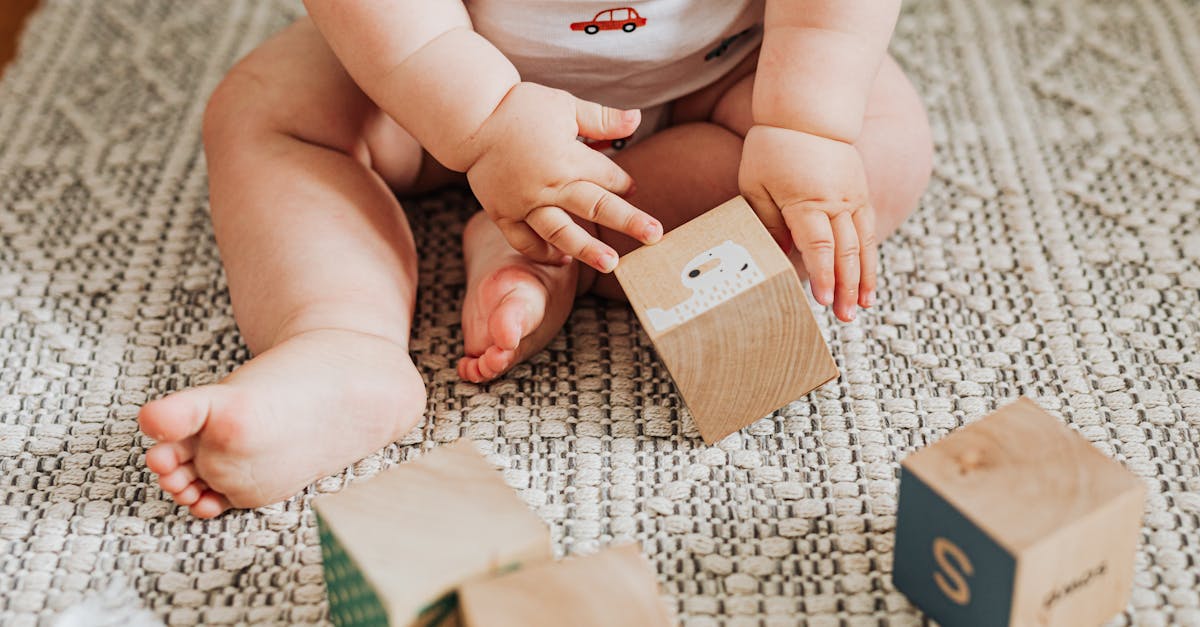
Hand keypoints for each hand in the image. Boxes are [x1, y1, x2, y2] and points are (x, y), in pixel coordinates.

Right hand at [465, 82, 662, 271]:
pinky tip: (563, 260)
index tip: (631, 187)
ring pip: (560, 232)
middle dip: (628, 221)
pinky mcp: (503, 213)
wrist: (471, 119)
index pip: (607, 177)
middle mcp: (548, 185)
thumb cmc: (520, 108)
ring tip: (610, 265)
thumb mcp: (565, 106)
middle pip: (596, 207)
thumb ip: (601, 118)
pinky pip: (524, 240)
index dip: (623, 182)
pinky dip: (542, 252)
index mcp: (567, 158)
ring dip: (587, 249)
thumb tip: (637, 120)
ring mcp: (524, 203)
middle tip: (654, 237)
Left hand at [738, 125, 876, 321]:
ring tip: (863, 306)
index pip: (818, 246)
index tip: (823, 300)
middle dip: (846, 287)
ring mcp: (853, 197)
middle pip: (845, 252)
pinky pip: (868, 230)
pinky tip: (868, 279)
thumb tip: (780, 257)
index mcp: (807, 201)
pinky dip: (870, 257)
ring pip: (863, 244)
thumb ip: (767, 222)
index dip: (822, 275)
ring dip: (863, 278)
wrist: (808, 113)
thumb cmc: (773, 149)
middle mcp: (836, 202)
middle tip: (844, 317)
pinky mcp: (860, 193)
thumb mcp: (757, 186)